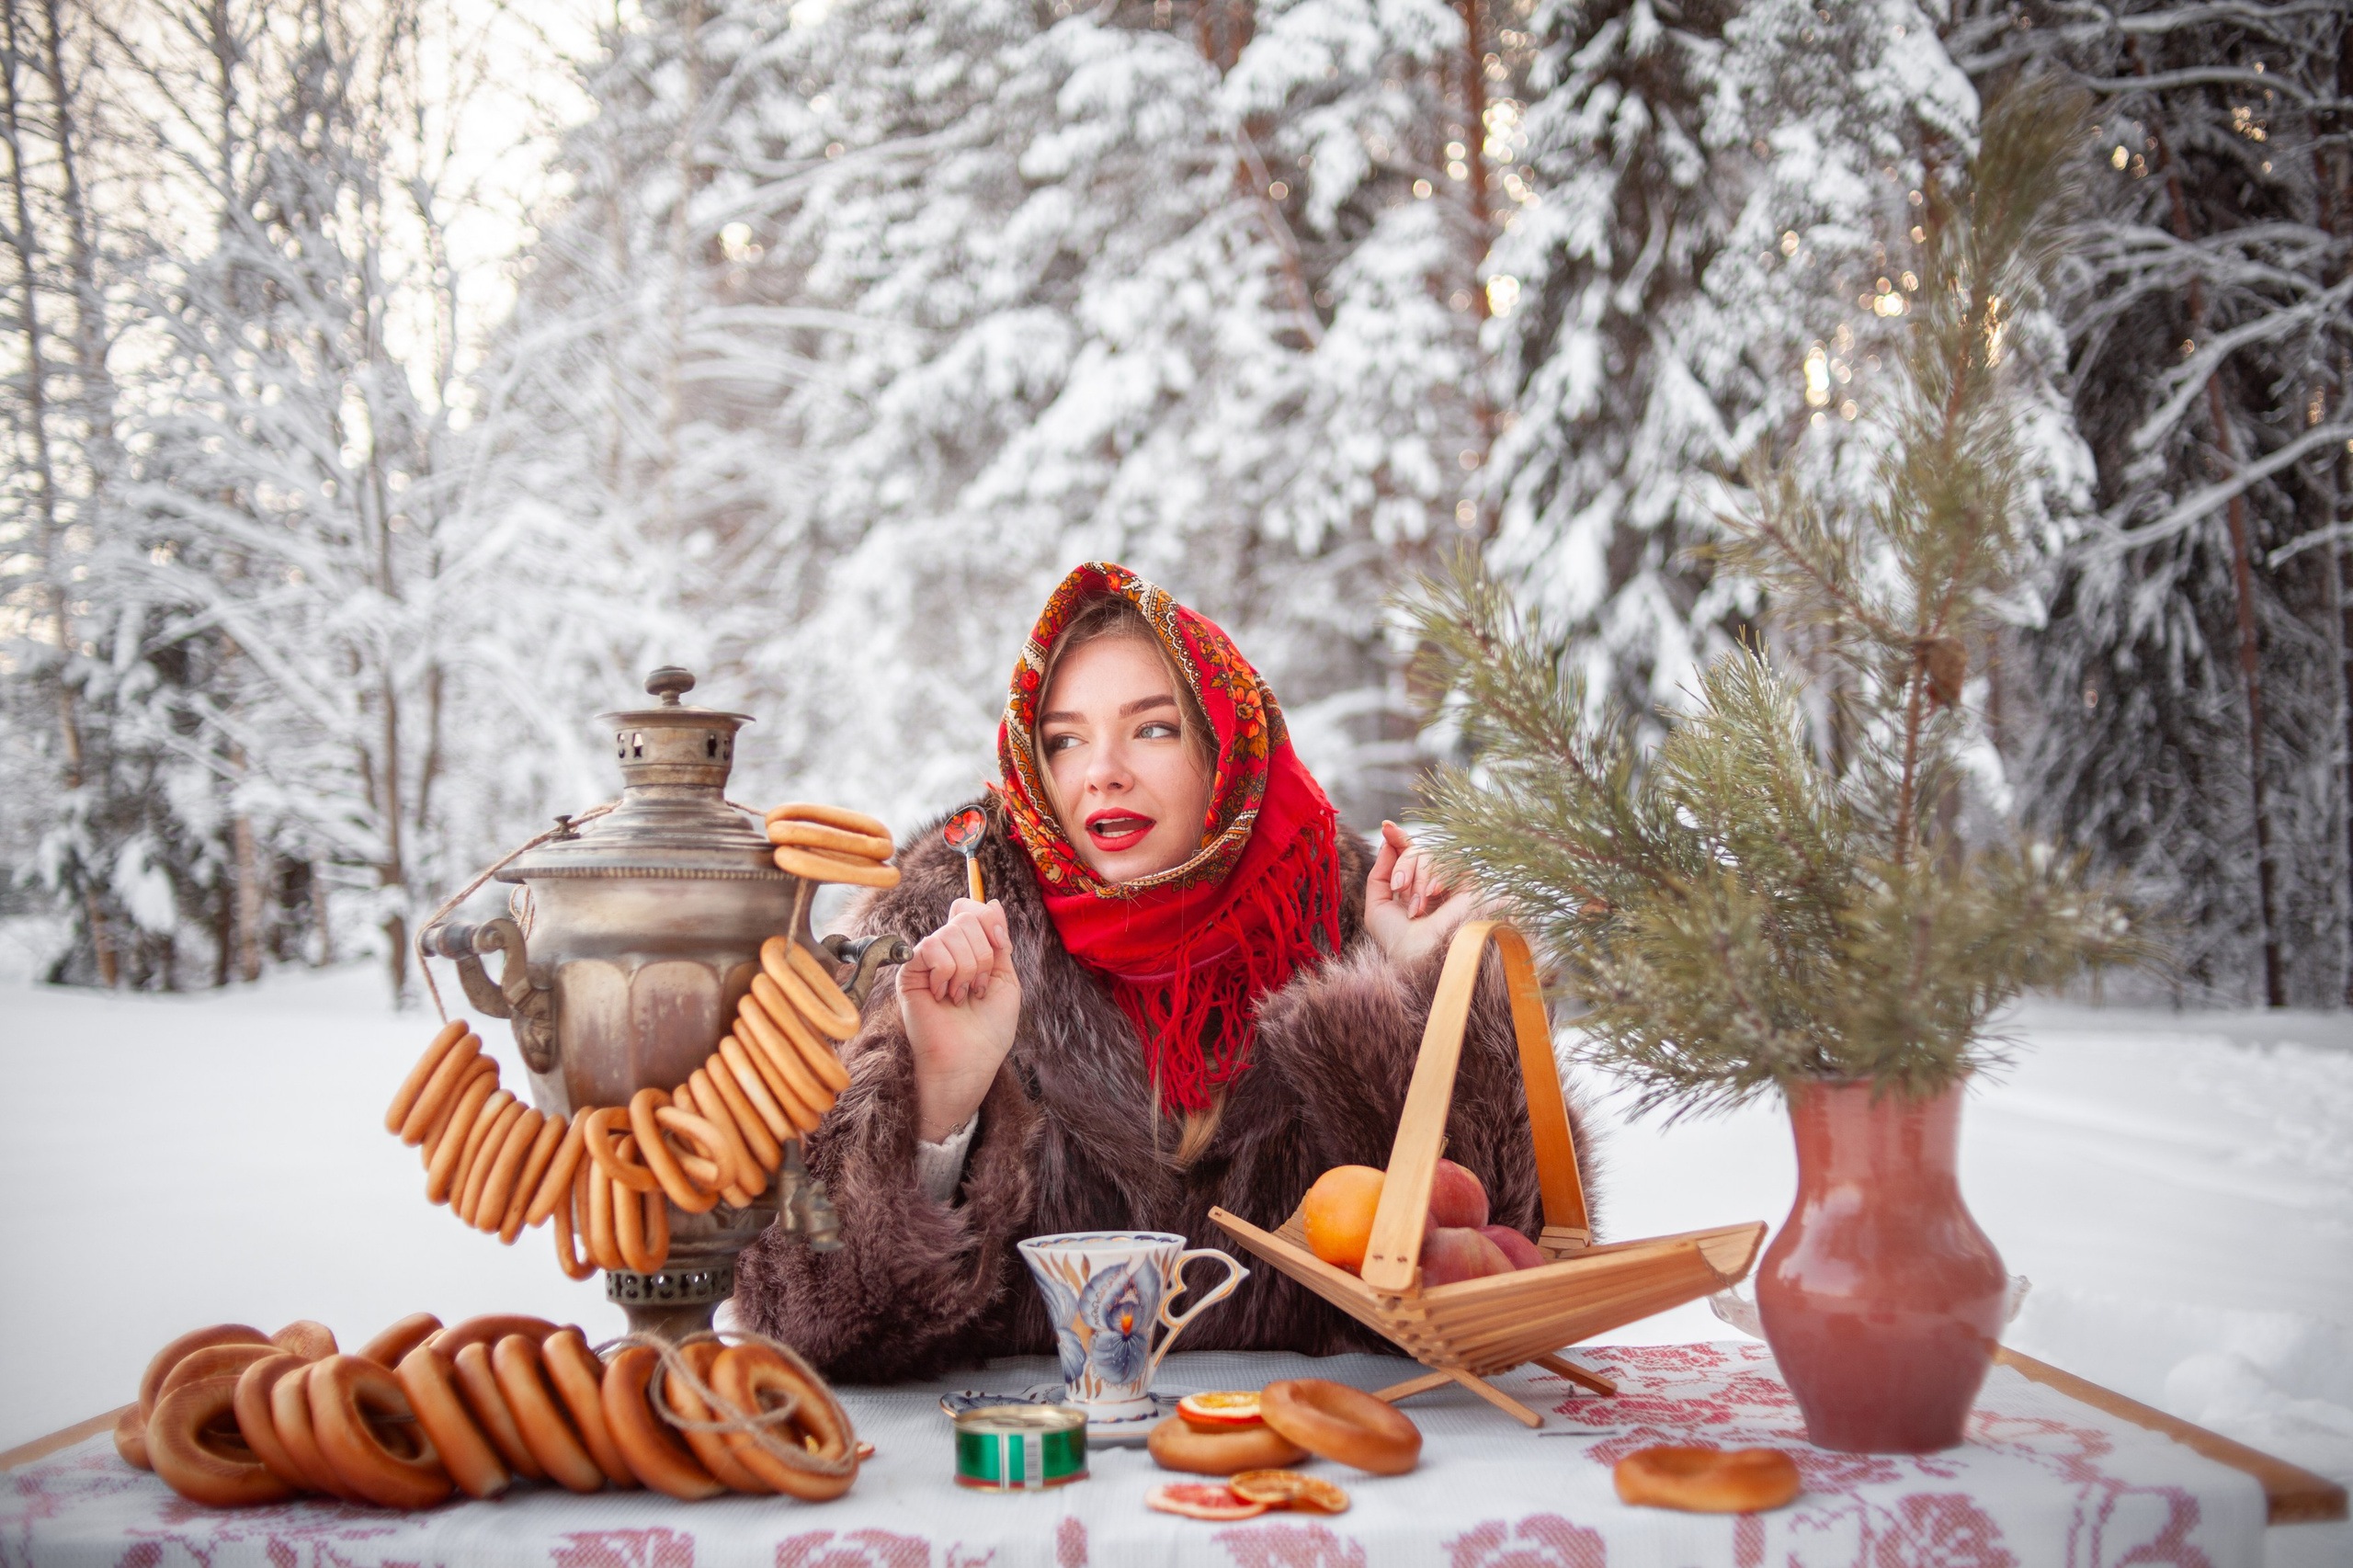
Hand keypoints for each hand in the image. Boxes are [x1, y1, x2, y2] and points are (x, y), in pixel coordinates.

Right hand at [899, 897, 1021, 1141]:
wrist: (970, 1062)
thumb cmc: (988, 1029)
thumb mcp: (1004, 979)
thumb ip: (998, 941)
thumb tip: (991, 902)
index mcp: (966, 950)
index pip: (971, 909)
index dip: (989, 922)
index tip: (1001, 948)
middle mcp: (944, 951)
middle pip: (965, 917)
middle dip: (983, 954)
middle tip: (977, 988)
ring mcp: (926, 962)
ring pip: (951, 932)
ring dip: (967, 968)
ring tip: (961, 996)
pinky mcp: (909, 974)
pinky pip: (930, 947)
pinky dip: (946, 972)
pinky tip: (943, 995)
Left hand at [1363, 821, 1492, 968]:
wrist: (1423, 957)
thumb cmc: (1398, 940)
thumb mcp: (1377, 906)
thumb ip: (1379, 873)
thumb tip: (1388, 841)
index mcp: (1411, 888)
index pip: (1407, 853)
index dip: (1398, 838)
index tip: (1387, 827)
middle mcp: (1431, 883)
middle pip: (1416, 851)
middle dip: (1404, 865)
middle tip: (1400, 887)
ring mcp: (1450, 883)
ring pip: (1432, 855)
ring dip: (1419, 877)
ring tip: (1417, 906)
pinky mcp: (1469, 884)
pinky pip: (1453, 861)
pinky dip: (1439, 874)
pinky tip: (1433, 893)